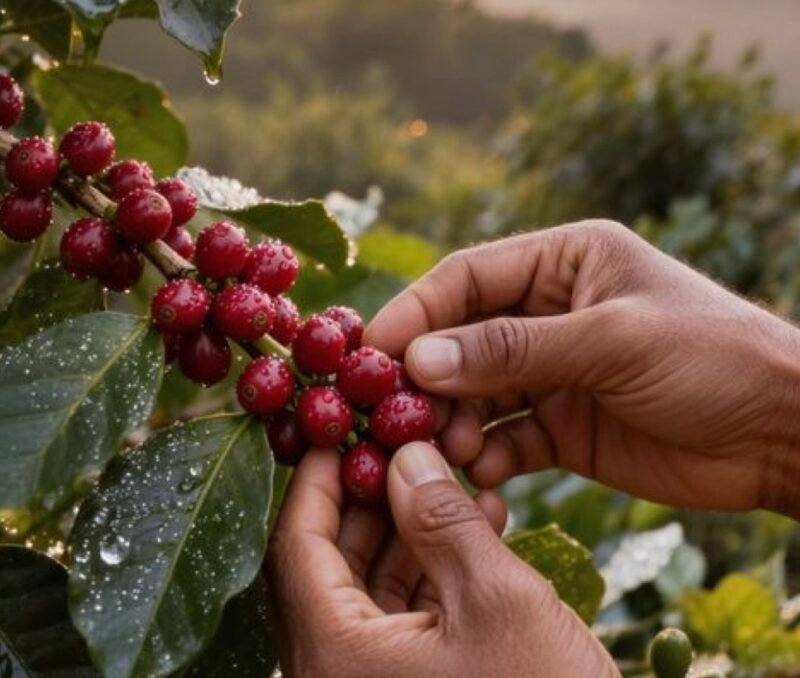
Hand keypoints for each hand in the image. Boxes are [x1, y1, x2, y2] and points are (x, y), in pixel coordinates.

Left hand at [267, 443, 616, 676]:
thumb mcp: (497, 601)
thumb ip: (443, 521)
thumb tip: (407, 456)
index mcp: (336, 657)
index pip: (295, 547)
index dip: (314, 480)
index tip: (338, 431)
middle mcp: (339, 675)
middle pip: (329, 565)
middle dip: (366, 498)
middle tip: (398, 446)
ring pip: (368, 589)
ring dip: (407, 530)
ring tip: (447, 477)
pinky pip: (403, 617)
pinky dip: (431, 570)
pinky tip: (474, 526)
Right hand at [364, 220, 799, 517]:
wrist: (781, 434)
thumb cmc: (711, 357)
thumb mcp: (612, 340)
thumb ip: (513, 349)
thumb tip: (419, 357)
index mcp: (561, 262)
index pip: (467, 279)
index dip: (416, 312)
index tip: (373, 352)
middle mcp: (548, 313)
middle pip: (461, 340)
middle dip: (429, 377)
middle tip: (399, 416)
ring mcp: (551, 373)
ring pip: (476, 394)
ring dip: (454, 423)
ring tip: (450, 452)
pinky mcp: (560, 427)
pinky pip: (505, 438)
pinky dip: (488, 457)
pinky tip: (486, 474)